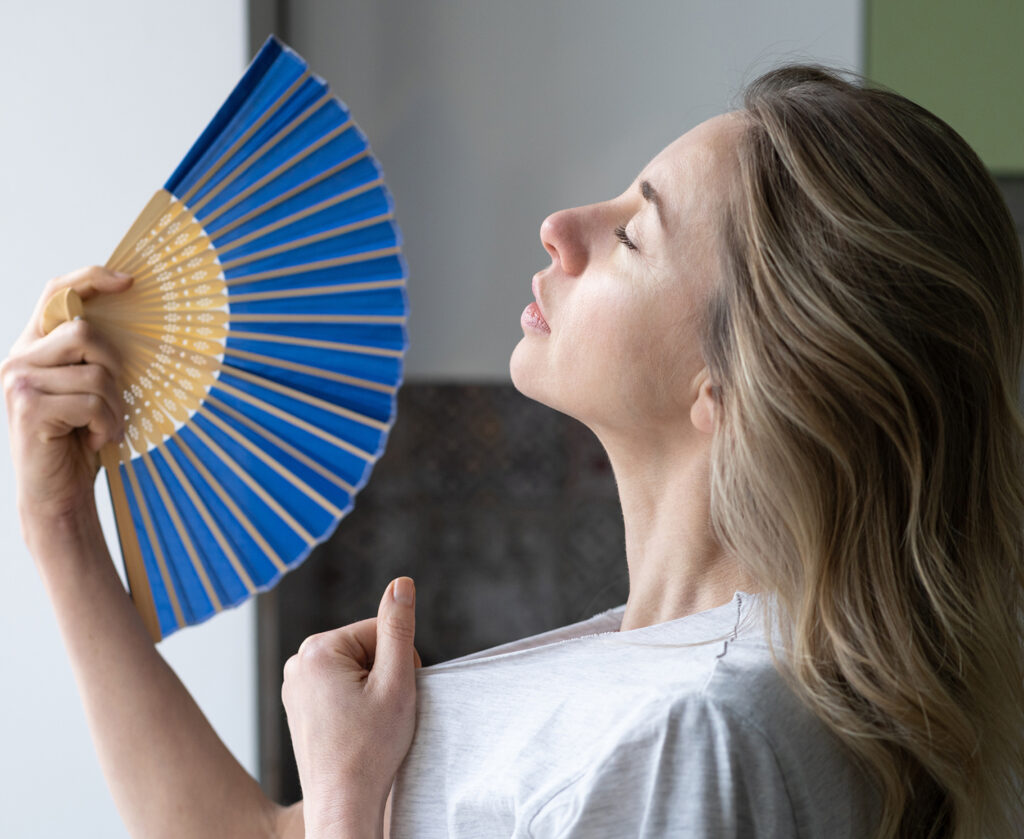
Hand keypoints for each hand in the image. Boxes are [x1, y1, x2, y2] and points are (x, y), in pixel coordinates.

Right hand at [2, 267, 130, 536]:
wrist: (57, 493)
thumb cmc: (78, 440)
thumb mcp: (89, 390)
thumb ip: (93, 358)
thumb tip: (135, 322)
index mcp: (34, 347)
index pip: (56, 292)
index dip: (92, 278)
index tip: (128, 282)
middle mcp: (19, 358)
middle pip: (86, 333)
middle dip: (115, 368)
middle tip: (115, 401)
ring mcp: (19, 382)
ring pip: (95, 371)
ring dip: (114, 406)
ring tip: (103, 427)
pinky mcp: (28, 408)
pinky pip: (91, 402)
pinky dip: (106, 424)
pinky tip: (94, 439)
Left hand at [282, 577, 420, 838]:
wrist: (343, 804)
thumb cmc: (370, 750)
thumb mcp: (396, 682)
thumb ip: (399, 627)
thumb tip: (401, 583)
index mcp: (318, 649)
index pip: (381, 630)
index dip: (399, 662)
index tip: (391, 697)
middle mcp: (298, 661)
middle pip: (365, 647)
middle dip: (383, 675)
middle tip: (380, 715)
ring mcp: (294, 685)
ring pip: (355, 668)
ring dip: (371, 690)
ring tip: (367, 725)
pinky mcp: (298, 704)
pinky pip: (339, 687)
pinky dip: (354, 703)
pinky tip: (354, 730)